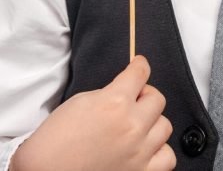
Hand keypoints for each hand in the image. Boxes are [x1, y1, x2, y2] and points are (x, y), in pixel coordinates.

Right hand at [10, 55, 174, 170]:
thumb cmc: (55, 140)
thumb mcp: (80, 102)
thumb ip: (109, 94)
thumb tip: (126, 90)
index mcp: (114, 103)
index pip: (140, 74)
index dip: (140, 66)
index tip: (140, 65)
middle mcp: (131, 126)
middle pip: (157, 99)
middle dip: (145, 95)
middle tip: (134, 100)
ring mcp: (139, 152)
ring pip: (165, 126)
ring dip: (152, 122)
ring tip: (138, 126)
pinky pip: (167, 157)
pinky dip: (160, 151)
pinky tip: (147, 148)